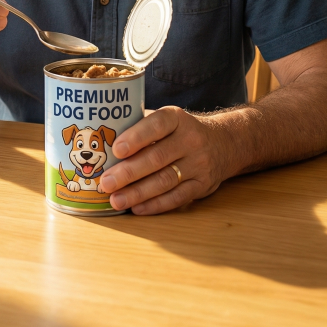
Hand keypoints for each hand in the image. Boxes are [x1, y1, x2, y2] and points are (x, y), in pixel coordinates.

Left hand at [99, 106, 229, 215]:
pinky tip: (136, 208)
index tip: (116, 149)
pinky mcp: (202, 185)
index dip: (137, 137)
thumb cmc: (180, 131)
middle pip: (157, 158)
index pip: (157, 125)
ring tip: (116, 199)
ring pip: (165, 180)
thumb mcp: (168, 118)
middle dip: (129, 172)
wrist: (223, 143)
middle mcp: (190, 140)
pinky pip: (177, 197)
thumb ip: (142, 124)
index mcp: (177, 118)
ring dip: (138, 193)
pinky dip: (155, 205)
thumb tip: (104, 138)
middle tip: (106, 182)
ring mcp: (198, 164)